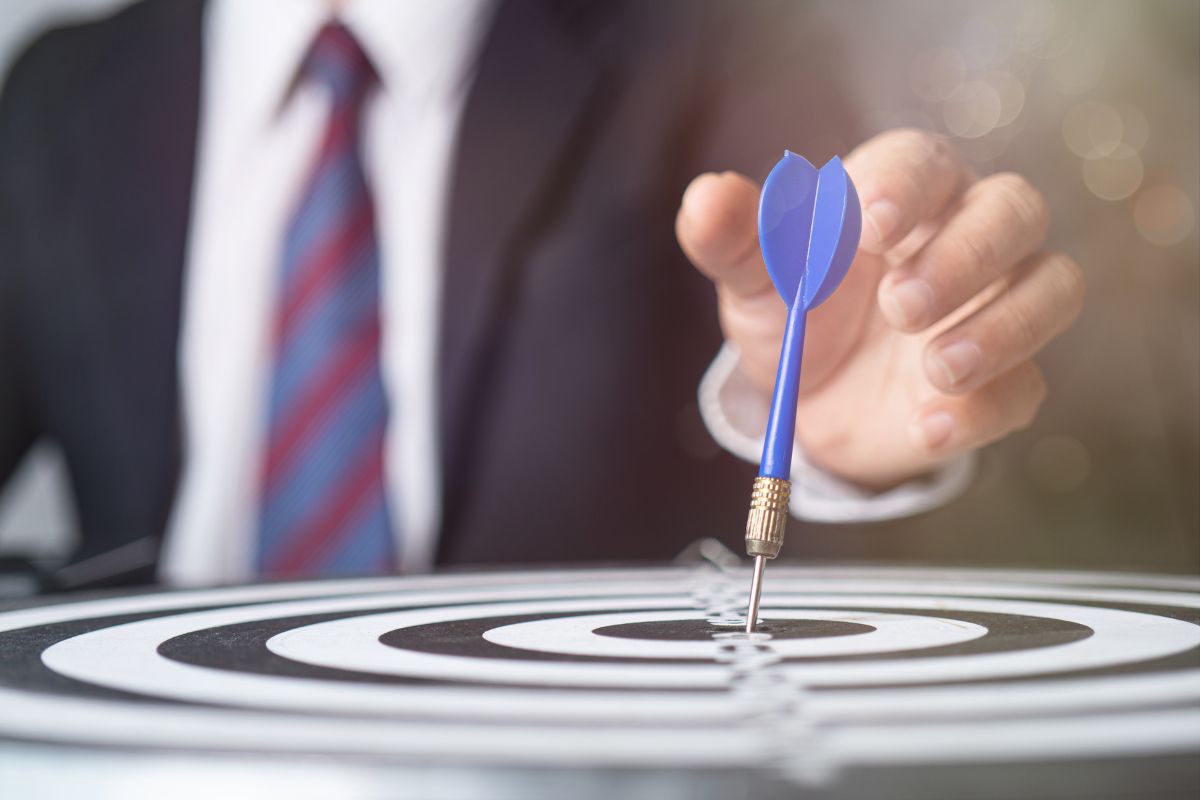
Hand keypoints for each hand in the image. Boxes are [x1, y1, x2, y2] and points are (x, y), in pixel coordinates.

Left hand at [676, 129, 1084, 488]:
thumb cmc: (793, 313)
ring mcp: (994, 309)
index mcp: (902, 195)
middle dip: (965, 255)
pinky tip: (926, 427)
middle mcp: (965, 238)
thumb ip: (734, 238)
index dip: (907, 185)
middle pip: (1013, 211)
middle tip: (899, 304)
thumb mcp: (754, 280)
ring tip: (934, 367)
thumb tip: (705, 198)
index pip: (924, 162)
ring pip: (1051, 287)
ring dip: (1002, 326)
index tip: (873, 223)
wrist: (811, 401)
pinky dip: (981, 410)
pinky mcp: (1003, 382)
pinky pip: (1025, 387)